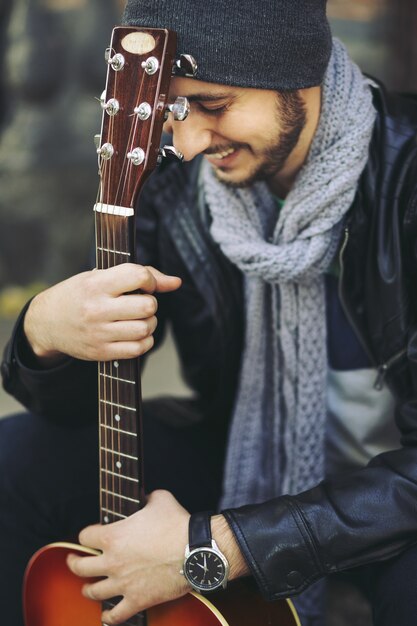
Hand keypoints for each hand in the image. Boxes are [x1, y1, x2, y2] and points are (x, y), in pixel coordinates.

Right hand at [23, 264, 180, 363]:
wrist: (47, 322)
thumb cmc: (80, 294)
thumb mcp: (101, 276)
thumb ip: (139, 274)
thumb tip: (176, 282)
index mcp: (96, 284)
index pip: (138, 276)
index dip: (149, 280)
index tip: (142, 285)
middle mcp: (97, 309)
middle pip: (147, 306)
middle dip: (150, 304)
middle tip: (140, 304)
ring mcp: (98, 333)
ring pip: (145, 328)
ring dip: (149, 323)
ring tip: (138, 319)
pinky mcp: (101, 352)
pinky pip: (138, 349)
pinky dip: (144, 341)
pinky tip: (135, 334)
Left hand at [67, 490, 189, 624]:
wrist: (195, 549)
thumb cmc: (177, 523)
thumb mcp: (159, 498)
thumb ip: (146, 496)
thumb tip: (144, 496)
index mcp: (113, 536)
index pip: (85, 536)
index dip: (86, 533)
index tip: (90, 534)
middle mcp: (112, 561)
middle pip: (80, 566)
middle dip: (73, 562)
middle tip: (73, 560)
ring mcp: (123, 583)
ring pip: (93, 591)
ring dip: (87, 588)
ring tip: (86, 586)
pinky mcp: (137, 600)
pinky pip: (116, 615)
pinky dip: (108, 616)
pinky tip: (106, 614)